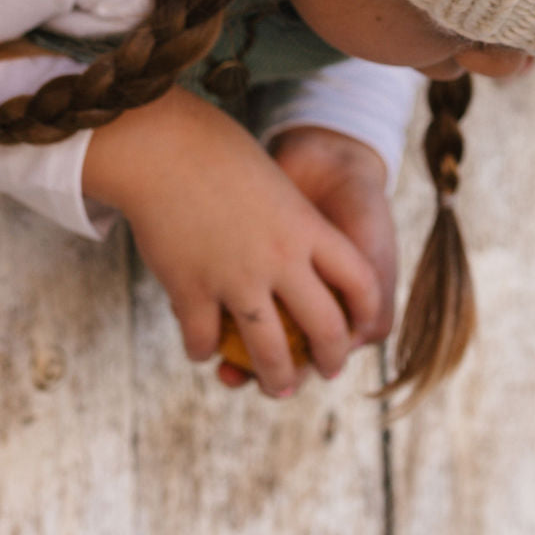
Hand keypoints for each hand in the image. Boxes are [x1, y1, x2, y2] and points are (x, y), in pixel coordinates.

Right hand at [82, 87, 381, 396]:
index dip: (367, 310)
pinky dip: (204, 350)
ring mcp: (237, 277)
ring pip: (269, 349)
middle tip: (327, 371)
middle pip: (325, 327)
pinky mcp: (192, 290)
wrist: (168, 147)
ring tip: (278, 387)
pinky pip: (205, 340)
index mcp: (308, 228)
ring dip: (275, 377)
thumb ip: (293, 227)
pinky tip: (204, 350)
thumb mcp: (275, 186)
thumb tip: (301, 261)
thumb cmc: (222, 157)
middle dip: (330, 359)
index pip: (360, 280)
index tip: (361, 326)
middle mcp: (281, 258)